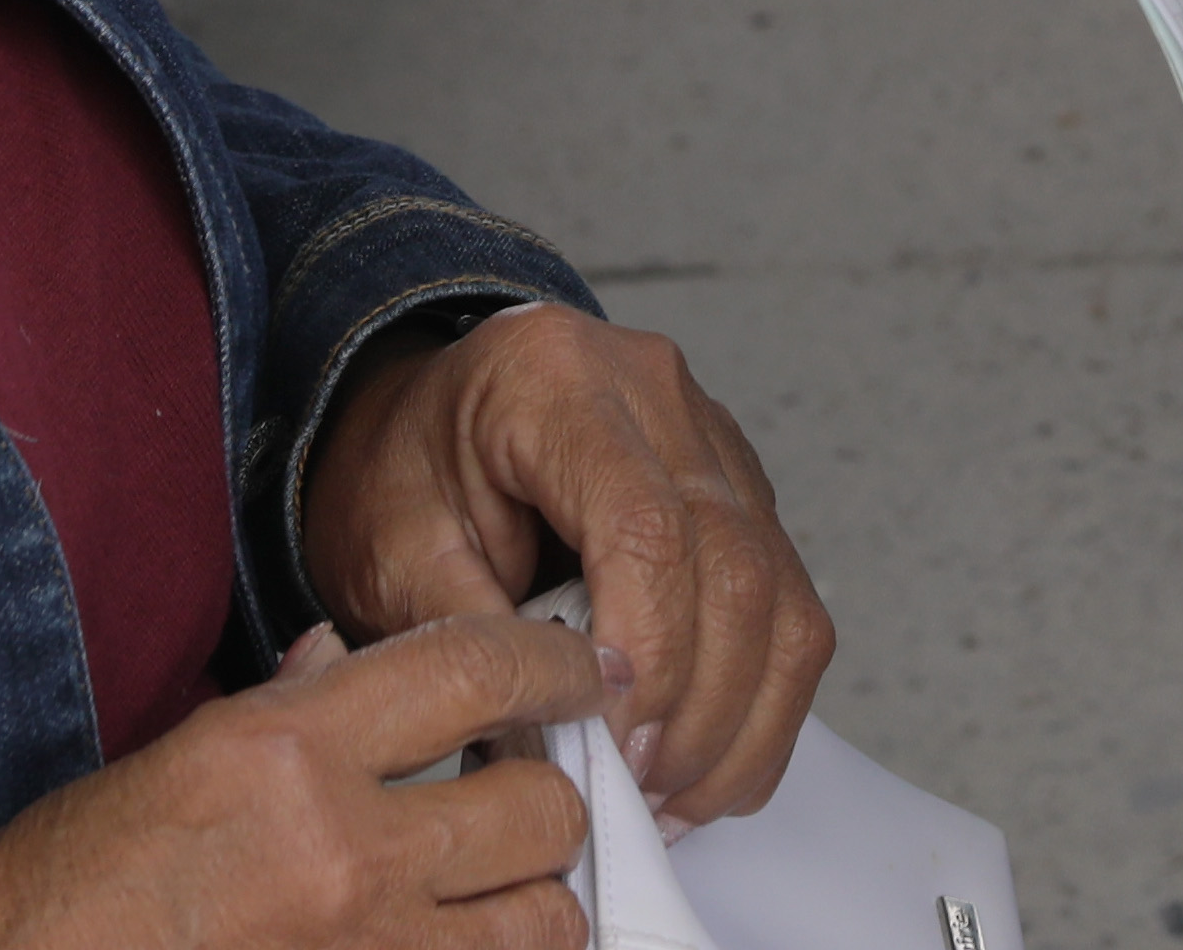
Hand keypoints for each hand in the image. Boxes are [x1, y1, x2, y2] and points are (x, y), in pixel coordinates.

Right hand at [0, 607, 608, 948]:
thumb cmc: (63, 886)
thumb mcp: (178, 755)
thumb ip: (289, 704)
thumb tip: (351, 660)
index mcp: (288, 750)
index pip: (475, 671)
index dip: (553, 665)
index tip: (579, 671)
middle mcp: (341, 850)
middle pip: (541, 808)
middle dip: (548, 796)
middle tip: (524, 790)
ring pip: (544, 922)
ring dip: (534, 901)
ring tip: (498, 887)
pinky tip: (451, 941)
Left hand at [299, 303, 831, 830]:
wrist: (420, 422)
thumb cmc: (403, 472)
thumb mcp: (391, 552)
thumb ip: (471, 640)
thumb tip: (558, 741)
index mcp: (556, 382)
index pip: (647, 527)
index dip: (645, 654)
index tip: (608, 747)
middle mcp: (657, 392)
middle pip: (734, 568)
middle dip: (697, 710)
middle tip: (636, 793)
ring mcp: (715, 440)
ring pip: (783, 600)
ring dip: (739, 724)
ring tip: (669, 799)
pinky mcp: (744, 493)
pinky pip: (791, 611)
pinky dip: (761, 707)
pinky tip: (703, 765)